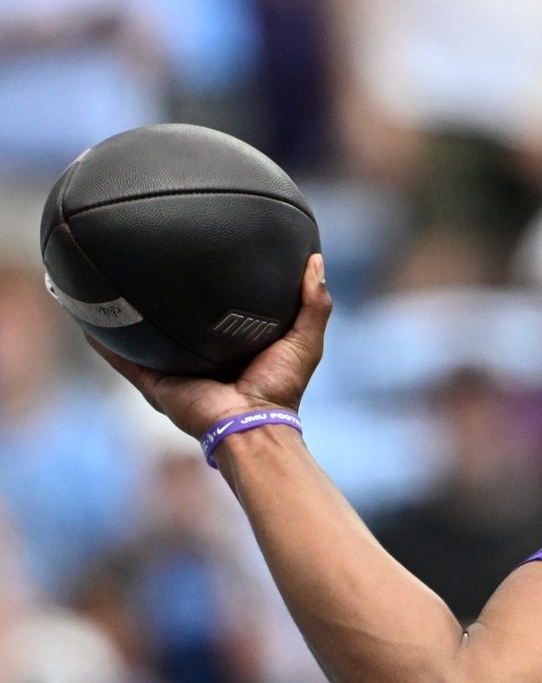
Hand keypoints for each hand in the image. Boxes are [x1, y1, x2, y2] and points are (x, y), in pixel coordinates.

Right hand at [90, 254, 331, 438]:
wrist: (252, 423)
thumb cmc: (281, 387)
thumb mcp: (305, 340)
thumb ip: (314, 302)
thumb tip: (315, 260)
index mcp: (231, 348)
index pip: (217, 313)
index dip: (209, 290)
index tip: (201, 259)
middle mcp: (198, 359)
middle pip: (175, 324)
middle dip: (161, 300)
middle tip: (148, 265)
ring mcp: (173, 371)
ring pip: (141, 340)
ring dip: (123, 318)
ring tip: (105, 286)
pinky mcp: (154, 384)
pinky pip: (122, 360)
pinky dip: (103, 342)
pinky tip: (86, 319)